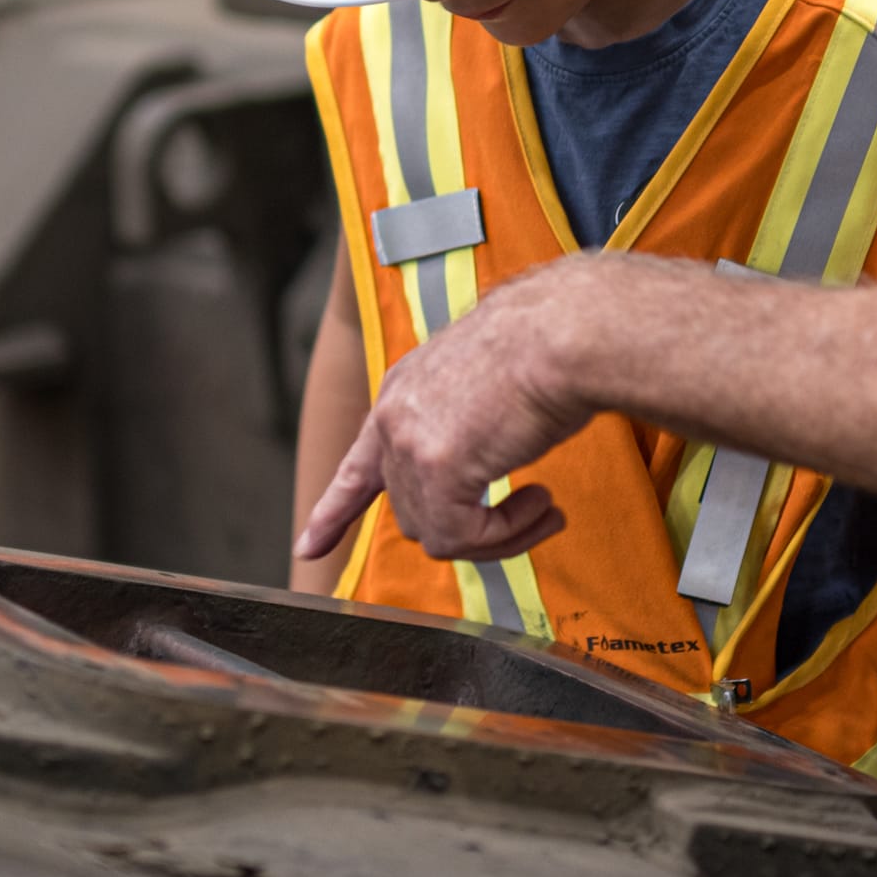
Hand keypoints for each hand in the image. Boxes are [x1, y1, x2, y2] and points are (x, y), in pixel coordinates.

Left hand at [294, 264, 588, 563]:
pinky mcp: (437, 467)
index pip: (359, 465)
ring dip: (497, 534)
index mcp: (405, 389)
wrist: (566, 330)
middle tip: (535, 512)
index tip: (309, 546)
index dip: (335, 511)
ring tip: (544, 505)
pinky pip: (463, 537)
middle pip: (413, 511)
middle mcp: (395, 414)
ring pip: (438, 533)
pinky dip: (507, 534)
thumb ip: (466, 429)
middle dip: (473, 528)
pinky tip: (542, 503)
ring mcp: (409, 442)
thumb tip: (477, 473)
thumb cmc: (550, 349)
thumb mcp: (490, 386)